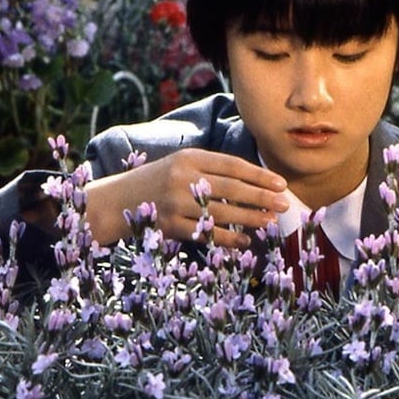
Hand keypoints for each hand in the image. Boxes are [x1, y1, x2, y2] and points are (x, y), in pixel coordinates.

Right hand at [83, 148, 289, 248]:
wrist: (115, 201)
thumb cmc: (156, 182)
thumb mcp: (180, 165)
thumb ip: (211, 170)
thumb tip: (253, 182)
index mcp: (189, 158)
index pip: (232, 165)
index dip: (259, 175)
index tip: (280, 183)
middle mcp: (183, 178)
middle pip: (231, 188)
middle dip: (261, 196)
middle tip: (283, 204)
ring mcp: (176, 203)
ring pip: (222, 212)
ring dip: (249, 218)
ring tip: (270, 221)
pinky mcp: (169, 226)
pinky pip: (205, 234)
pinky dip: (227, 238)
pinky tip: (244, 241)